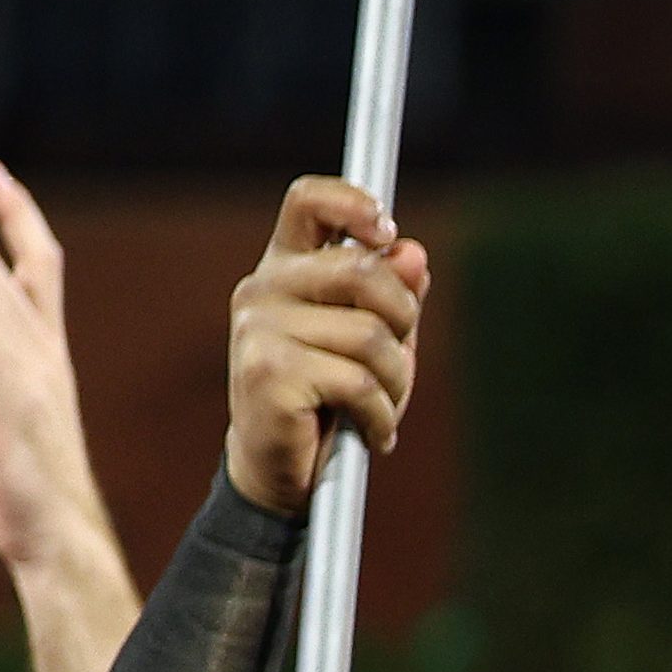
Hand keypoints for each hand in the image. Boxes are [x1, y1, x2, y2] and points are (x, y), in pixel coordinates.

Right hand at [222, 175, 429, 513]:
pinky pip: (359, 383)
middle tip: (398, 360)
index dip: (353, 201)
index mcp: (286, 268)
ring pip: (369, 335)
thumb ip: (394, 296)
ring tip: (381, 407)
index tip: (390, 232)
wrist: (282, 469)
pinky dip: (382, 417)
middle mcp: (263, 288)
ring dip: (396, 382)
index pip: (308, 202)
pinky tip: (374, 434)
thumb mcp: (375, 342)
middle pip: (362, 270)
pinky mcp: (268, 372)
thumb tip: (413, 254)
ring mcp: (258, 328)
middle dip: (403, 320)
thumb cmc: (334, 399)